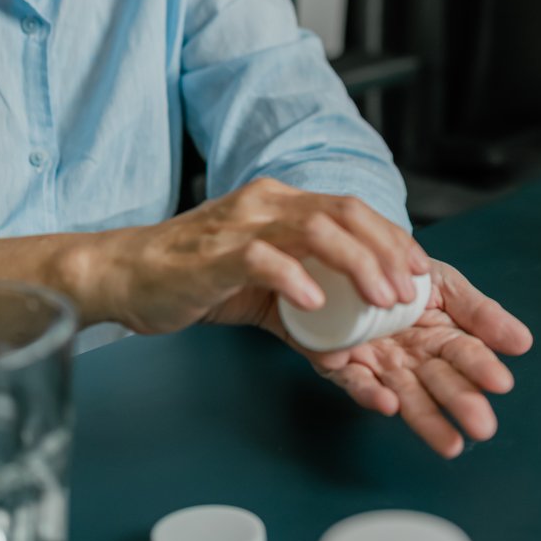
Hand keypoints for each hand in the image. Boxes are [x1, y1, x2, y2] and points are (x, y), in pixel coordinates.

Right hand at [66, 178, 428, 335]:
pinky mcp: (212, 255)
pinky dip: (294, 278)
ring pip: (314, 229)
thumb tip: (350, 337)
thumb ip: (301, 296)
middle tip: (407, 292)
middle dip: (385, 251)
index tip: (417, 270)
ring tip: (379, 299)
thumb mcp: (257, 281)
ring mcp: (238, 225)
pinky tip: (314, 304)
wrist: (122, 275)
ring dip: (356, 263)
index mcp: (278, 203)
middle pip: (343, 212)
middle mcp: (264, 203)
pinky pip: (262, 259)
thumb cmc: (190, 278)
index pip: (350, 208)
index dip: (391, 236)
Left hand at [255, 260, 533, 458]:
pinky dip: (370, 395)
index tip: (500, 382)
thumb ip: (480, 313)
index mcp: (442, 338)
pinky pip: (356, 383)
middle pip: (441, 383)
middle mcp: (414, 359)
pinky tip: (387, 404)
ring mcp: (380, 366)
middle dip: (462, 403)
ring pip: (406, 396)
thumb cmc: (402, 275)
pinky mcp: (343, 366)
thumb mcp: (446, 284)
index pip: (467, 354)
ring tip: (451, 445)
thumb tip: (524, 342)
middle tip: (483, 426)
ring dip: (427, 420)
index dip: (482, 367)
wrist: (351, 262)